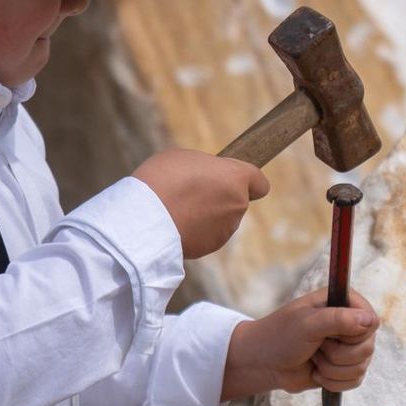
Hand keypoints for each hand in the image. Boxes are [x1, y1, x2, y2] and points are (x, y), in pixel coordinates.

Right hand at [134, 150, 268, 258]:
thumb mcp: (184, 159)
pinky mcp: (211, 246)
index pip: (260, 183)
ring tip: (178, 208)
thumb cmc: (163, 179)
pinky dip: (196, 231)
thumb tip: (209, 180)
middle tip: (191, 191)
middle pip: (236, 200)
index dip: (247, 181)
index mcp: (236, 178)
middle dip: (219, 196)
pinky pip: (207, 235)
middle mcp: (238, 205)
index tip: (231, 180)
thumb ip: (206, 169)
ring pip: (221, 219)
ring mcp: (226, 229)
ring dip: (207, 214)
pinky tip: (175, 224)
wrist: (145, 218)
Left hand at [221, 287, 378, 402]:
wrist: (264, 363)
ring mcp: (349, 346)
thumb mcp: (307, 324)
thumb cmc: (280, 336)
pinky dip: (332, 381)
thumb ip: (338, 319)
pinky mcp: (345, 367)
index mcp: (344, 302)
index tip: (329, 334)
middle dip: (337, 355)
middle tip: (316, 346)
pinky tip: (316, 372)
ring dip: (331, 369)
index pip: (371, 321)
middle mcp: (351, 323)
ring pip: (361, 367)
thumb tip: (370, 320)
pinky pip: (355, 381)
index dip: (353, 334)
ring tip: (313, 358)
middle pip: (368, 348)